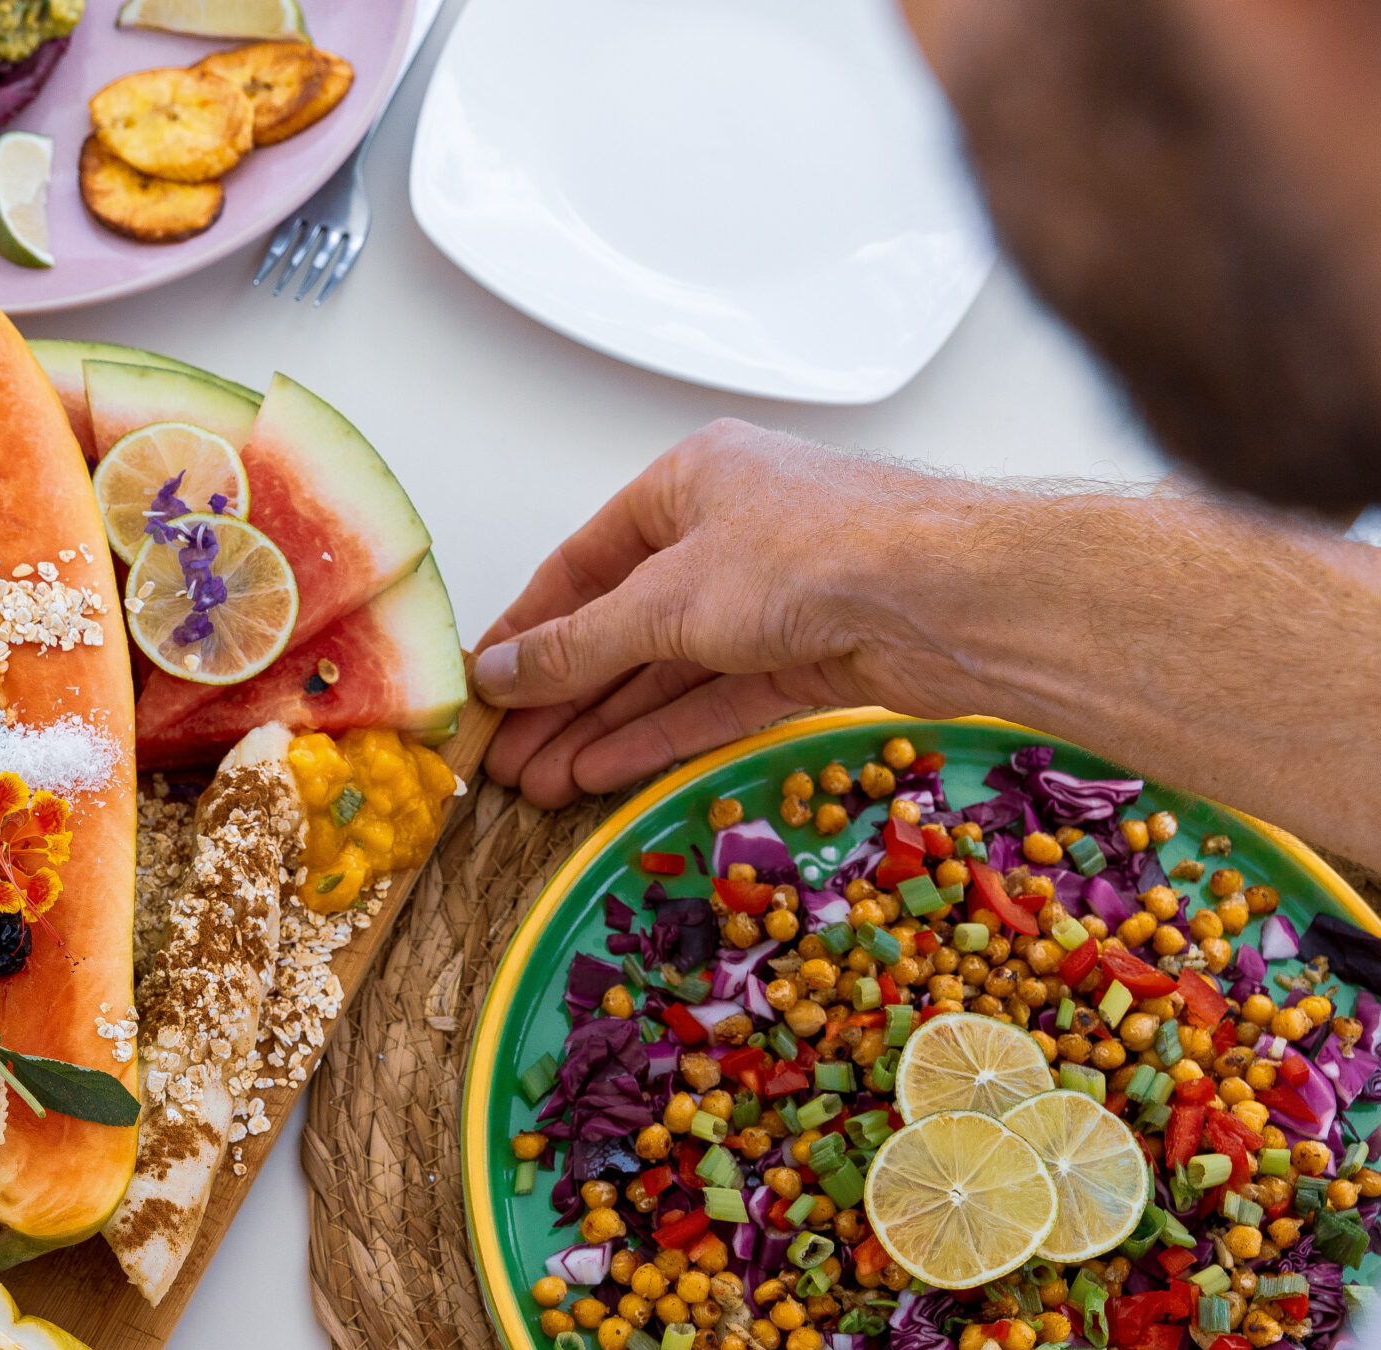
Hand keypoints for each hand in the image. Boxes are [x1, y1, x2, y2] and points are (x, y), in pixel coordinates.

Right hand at [473, 421, 1007, 806]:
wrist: (953, 597)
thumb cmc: (813, 555)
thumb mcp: (667, 601)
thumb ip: (579, 646)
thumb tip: (501, 674)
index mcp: (689, 481)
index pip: (582, 563)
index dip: (527, 630)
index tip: (482, 687)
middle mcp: (729, 532)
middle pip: (623, 624)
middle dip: (561, 696)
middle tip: (505, 757)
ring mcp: (772, 597)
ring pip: (668, 669)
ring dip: (603, 726)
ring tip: (541, 782)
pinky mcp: (810, 655)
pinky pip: (716, 697)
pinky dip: (660, 733)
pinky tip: (603, 771)